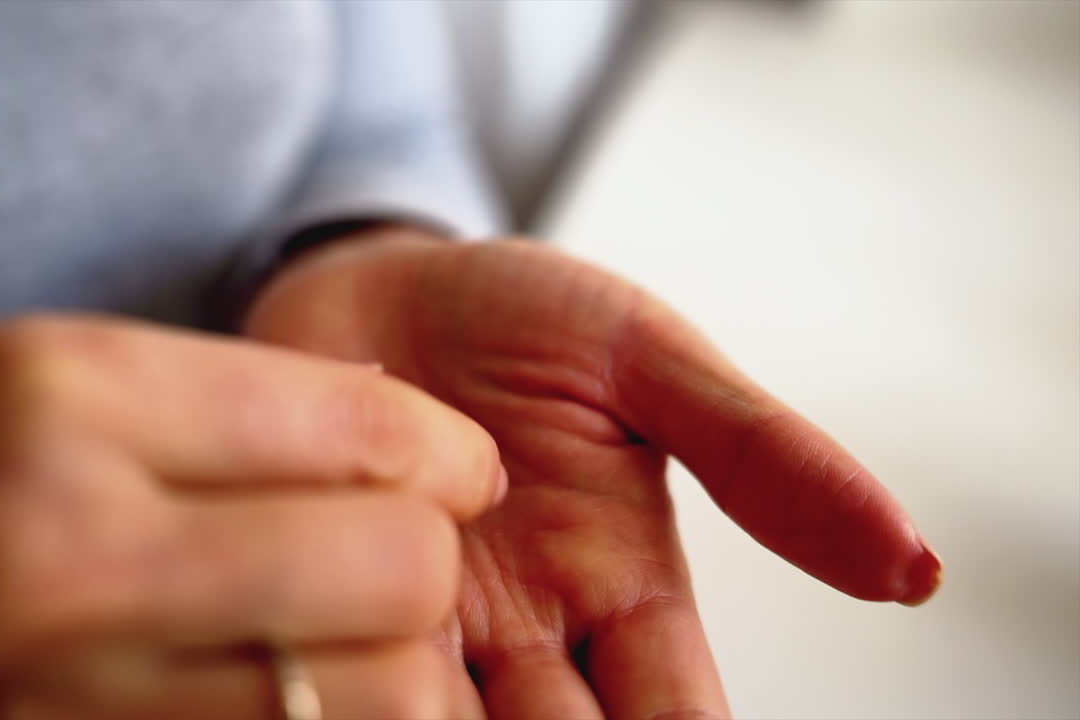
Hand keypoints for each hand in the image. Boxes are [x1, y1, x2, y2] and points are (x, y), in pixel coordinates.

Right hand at [0, 315, 505, 718]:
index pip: (360, 426)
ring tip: (347, 636)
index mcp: (62, 402)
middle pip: (398, 571)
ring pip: (386, 703)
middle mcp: (64, 553)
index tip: (464, 473)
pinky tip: (293, 692)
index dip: (449, 454)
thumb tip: (425, 446)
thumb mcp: (60, 379)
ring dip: (399, 666)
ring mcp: (65, 701)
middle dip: (428, 561)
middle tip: (401, 556)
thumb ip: (242, 404)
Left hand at [245, 228, 943, 718]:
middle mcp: (528, 636)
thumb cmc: (517, 315)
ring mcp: (426, 630)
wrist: (372, 283)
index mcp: (625, 589)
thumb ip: (762, 455)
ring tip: (434, 706)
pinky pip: (342, 687)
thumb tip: (914, 566)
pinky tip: (337, 684)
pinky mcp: (325, 606)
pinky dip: (348, 696)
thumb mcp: (649, 361)